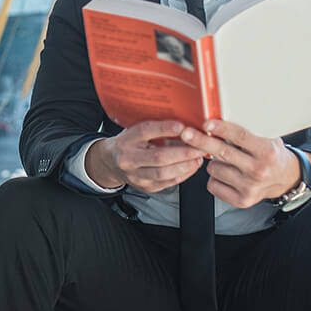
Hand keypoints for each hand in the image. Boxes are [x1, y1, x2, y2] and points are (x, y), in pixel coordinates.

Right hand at [86, 120, 204, 192]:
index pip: (145, 131)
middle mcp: (128, 158)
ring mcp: (135, 175)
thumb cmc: (128, 143)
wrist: (110, 162)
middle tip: (200, 146)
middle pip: (158, 157)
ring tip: (198, 157)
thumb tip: (183, 123)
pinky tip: (191, 166)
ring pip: (164, 173)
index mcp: (127, 140)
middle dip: (183, 152)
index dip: (165, 129)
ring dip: (185, 165)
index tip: (183, 126)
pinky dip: (183, 175)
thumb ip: (155, 128)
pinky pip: (167, 183)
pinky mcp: (144, 187)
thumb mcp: (135, 130)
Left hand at [177, 119, 300, 208]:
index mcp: (267, 151)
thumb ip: (247, 131)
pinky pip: (214, 185)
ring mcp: (250, 187)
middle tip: (187, 134)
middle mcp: (259, 170)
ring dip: (213, 162)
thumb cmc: (272, 154)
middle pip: (223, 153)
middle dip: (201, 141)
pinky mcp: (242, 200)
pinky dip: (214, 178)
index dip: (221, 128)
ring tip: (225, 160)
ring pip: (214, 169)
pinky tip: (225, 174)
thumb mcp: (267, 137)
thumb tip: (219, 118)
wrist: (286, 179)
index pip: (239, 136)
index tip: (206, 123)